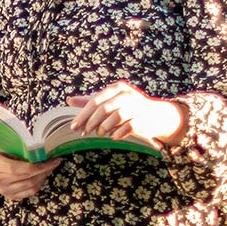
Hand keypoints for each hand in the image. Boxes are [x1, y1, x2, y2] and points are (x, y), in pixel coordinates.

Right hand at [0, 150, 62, 199]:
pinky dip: (39, 183)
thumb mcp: (0, 149)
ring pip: (32, 186)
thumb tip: (38, 148)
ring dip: (44, 176)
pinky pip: (30, 192)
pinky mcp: (11, 197)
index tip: (53, 159)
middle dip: (46, 170)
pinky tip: (41, 175)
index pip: (24, 169)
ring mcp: (6, 191)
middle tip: (54, 161)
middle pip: (30, 178)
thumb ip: (16, 149)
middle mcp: (1, 182)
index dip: (41, 165)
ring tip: (49, 167)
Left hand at [66, 81, 185, 146]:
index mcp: (117, 88)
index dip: (83, 115)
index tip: (74, 126)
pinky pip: (129, 127)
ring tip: (100, 133)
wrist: (157, 115)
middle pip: (104, 109)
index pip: (95, 101)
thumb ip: (91, 101)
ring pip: (116, 117)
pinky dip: (118, 133)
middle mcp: (128, 94)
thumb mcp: (110, 102)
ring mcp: (138, 106)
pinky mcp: (145, 119)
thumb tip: (69, 100)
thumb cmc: (129, 108)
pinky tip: (113, 137)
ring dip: (105, 128)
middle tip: (84, 132)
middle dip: (91, 122)